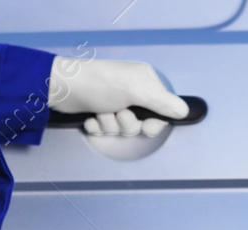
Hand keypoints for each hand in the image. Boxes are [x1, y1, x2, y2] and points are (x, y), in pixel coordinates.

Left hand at [48, 56, 188, 137]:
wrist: (62, 88)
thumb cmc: (101, 84)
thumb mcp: (137, 91)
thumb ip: (163, 102)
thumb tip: (185, 111)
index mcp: (146, 82)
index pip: (162, 110)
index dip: (153, 123)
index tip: (145, 126)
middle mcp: (132, 91)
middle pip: (141, 122)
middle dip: (127, 124)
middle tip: (118, 114)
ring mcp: (114, 101)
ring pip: (121, 128)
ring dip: (110, 125)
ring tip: (101, 111)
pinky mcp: (98, 110)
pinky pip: (105, 129)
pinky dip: (97, 126)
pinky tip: (90, 117)